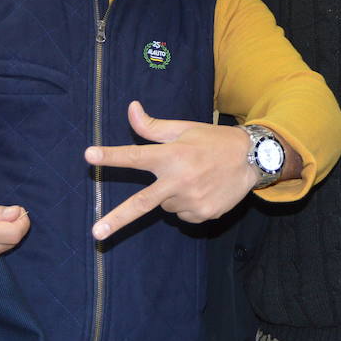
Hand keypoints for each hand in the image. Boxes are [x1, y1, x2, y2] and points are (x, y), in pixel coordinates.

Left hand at [87, 101, 294, 239]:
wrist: (251, 159)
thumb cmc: (212, 140)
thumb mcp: (184, 128)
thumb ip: (152, 126)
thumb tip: (130, 108)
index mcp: (172, 155)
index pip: (136, 155)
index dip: (111, 156)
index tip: (89, 155)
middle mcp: (179, 180)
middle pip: (141, 203)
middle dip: (117, 219)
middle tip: (95, 232)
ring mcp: (191, 200)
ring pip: (164, 205)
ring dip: (169, 194)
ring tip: (192, 178)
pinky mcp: (202, 215)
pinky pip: (181, 213)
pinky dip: (185, 203)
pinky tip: (202, 189)